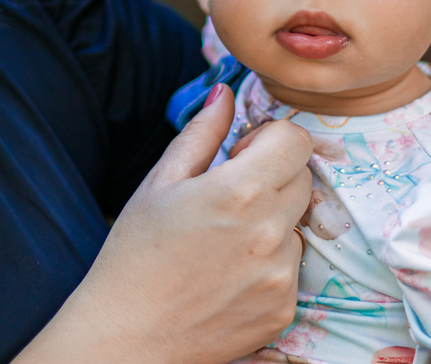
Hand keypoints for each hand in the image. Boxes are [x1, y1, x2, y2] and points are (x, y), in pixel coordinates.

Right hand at [15, 84, 312, 363]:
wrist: (129, 337)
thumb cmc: (134, 255)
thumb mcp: (159, 182)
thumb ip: (201, 132)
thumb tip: (225, 92)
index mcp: (239, 191)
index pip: (295, 139)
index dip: (268, 139)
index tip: (240, 154)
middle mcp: (270, 232)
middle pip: (302, 178)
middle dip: (273, 175)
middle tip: (227, 196)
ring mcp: (282, 274)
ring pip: (296, 224)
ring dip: (271, 222)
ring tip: (221, 242)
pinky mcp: (285, 308)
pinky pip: (291, 267)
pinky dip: (267, 264)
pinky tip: (226, 274)